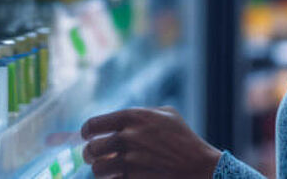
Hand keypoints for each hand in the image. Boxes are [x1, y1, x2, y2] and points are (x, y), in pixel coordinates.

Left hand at [80, 106, 222, 178]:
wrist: (200, 166)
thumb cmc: (184, 138)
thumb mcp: (166, 114)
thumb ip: (141, 113)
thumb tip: (117, 120)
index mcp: (133, 117)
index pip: (93, 125)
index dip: (87, 132)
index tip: (88, 137)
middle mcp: (129, 137)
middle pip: (91, 149)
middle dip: (90, 154)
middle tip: (93, 156)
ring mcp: (131, 160)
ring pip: (97, 169)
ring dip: (100, 170)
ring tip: (106, 168)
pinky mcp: (134, 178)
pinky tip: (119, 176)